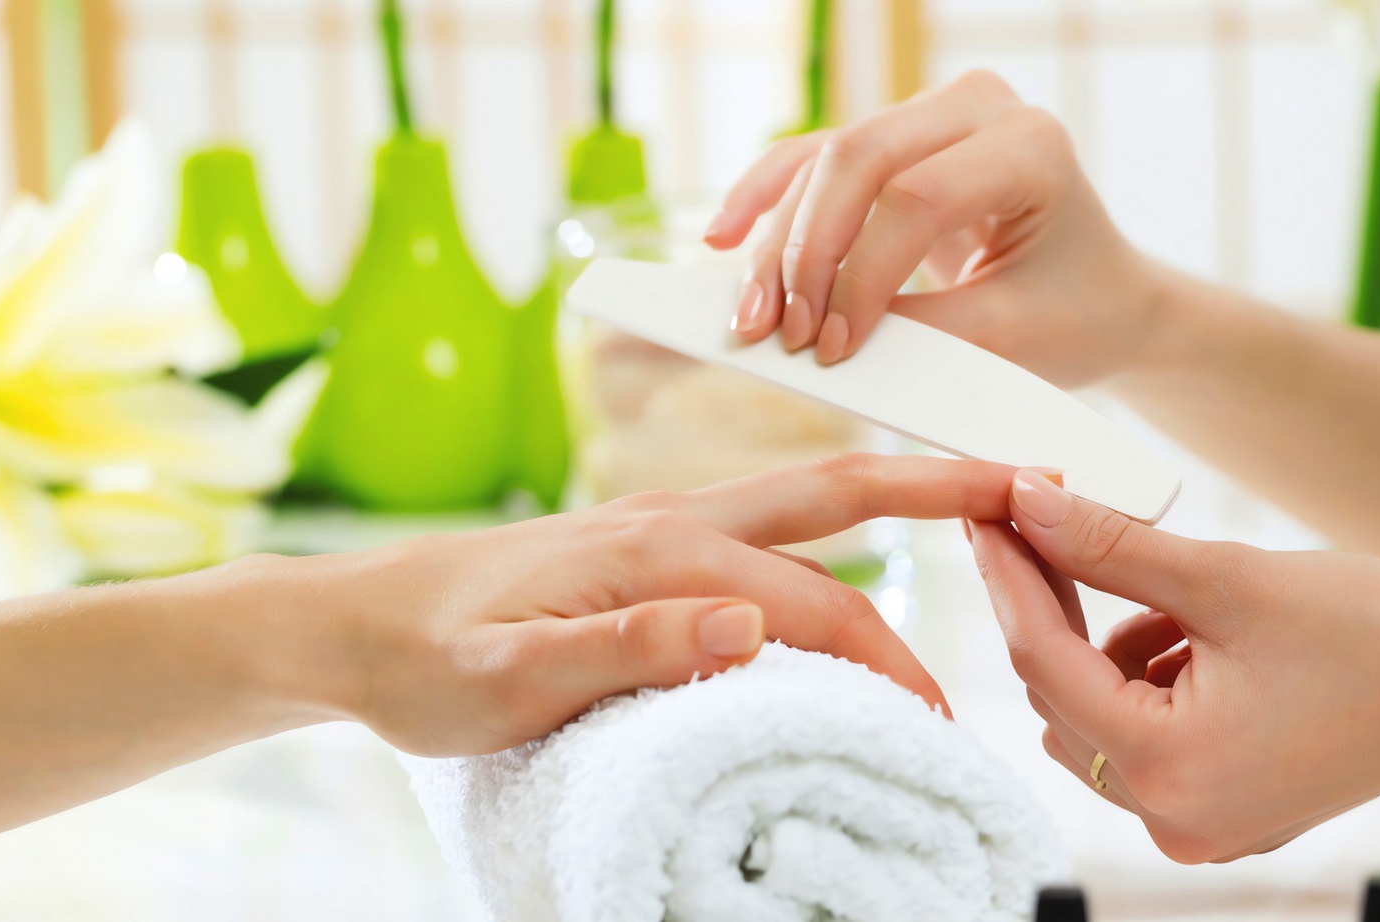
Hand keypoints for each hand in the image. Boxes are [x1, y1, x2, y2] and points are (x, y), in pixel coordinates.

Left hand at [292, 454, 1015, 755]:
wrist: (348, 624)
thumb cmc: (424, 659)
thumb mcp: (506, 676)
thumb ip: (623, 646)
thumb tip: (743, 624)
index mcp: (657, 550)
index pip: (810, 605)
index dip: (885, 663)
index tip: (940, 721)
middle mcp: (676, 520)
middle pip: (836, 495)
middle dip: (938, 490)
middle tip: (1030, 489)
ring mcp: (666, 526)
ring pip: (808, 502)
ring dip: (898, 499)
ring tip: (977, 501)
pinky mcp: (651, 547)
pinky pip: (768, 530)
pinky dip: (836, 532)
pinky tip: (857, 551)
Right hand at [703, 70, 1163, 385]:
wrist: (1101, 295)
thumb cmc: (1073, 316)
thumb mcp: (1014, 341)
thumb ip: (925, 338)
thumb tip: (823, 345)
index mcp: (1032, 147)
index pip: (919, 196)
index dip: (862, 273)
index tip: (833, 350)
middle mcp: (981, 107)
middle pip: (858, 160)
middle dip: (806, 253)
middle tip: (779, 334)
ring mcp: (932, 113)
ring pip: (825, 162)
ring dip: (777, 241)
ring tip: (749, 316)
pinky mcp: (894, 137)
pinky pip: (811, 159)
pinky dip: (766, 200)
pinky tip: (722, 238)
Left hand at [967, 470, 1379, 861]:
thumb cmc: (1378, 631)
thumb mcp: (1226, 578)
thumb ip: (1110, 546)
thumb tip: (1026, 502)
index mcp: (1168, 770)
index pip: (1043, 660)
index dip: (1009, 574)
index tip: (986, 505)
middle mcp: (1173, 819)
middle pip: (1061, 695)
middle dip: (1054, 605)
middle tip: (1050, 518)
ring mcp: (1200, 825)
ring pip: (1096, 718)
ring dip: (1107, 645)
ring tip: (1168, 591)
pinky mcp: (1226, 810)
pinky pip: (1145, 739)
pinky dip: (1149, 679)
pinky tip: (1196, 633)